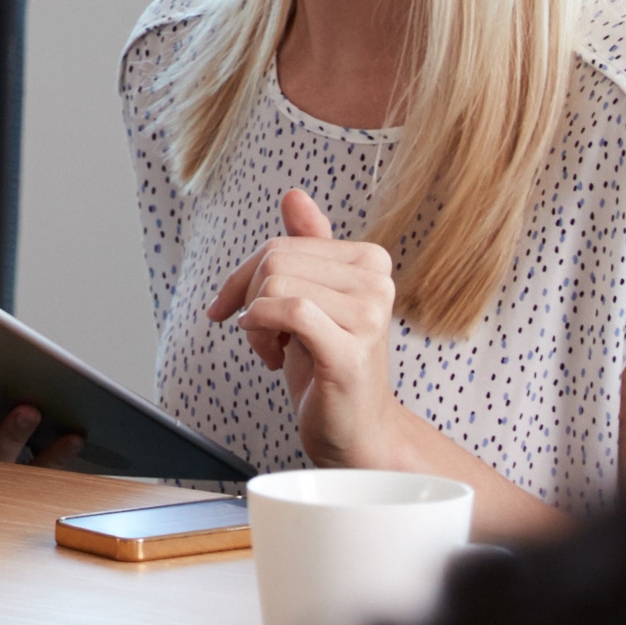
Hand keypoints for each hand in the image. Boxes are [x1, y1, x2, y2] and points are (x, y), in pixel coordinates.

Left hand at [209, 191, 404, 461]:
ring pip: (275, 285)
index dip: (247, 277)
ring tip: (275, 349)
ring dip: (255, 323)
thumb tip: (294, 195)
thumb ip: (306, 246)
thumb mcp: (310, 297)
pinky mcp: (351, 348)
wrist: (355, 429)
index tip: (247, 309)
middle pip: (275, 259)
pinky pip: (285, 311)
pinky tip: (275, 357)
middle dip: (249, 298)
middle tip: (263, 335)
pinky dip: (260, 332)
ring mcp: (369, 314)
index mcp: (370, 261)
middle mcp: (378, 281)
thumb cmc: (327, 364)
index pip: (283, 244)